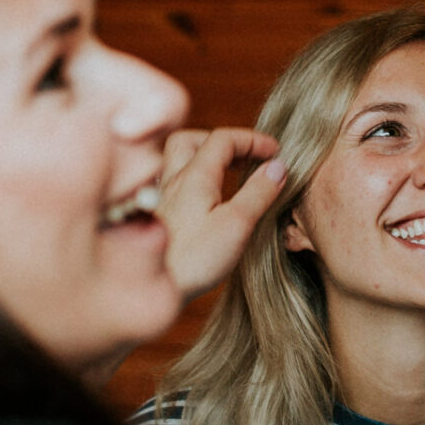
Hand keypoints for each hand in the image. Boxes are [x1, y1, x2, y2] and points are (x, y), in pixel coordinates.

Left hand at [158, 127, 283, 299]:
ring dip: (203, 157)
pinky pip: (171, 183)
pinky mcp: (155, 216)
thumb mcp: (237, 224)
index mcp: (195, 175)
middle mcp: (172, 179)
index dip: (252, 140)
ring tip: (225, 173)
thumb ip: (258, 193)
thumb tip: (277, 167)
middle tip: (245, 158)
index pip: (223, 139)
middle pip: (192, 140)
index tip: (275, 152)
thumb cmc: (192, 259)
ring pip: (177, 160)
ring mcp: (160, 197)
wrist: (147, 285)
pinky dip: (191, 180)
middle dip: (222, 142)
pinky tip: (201, 200)